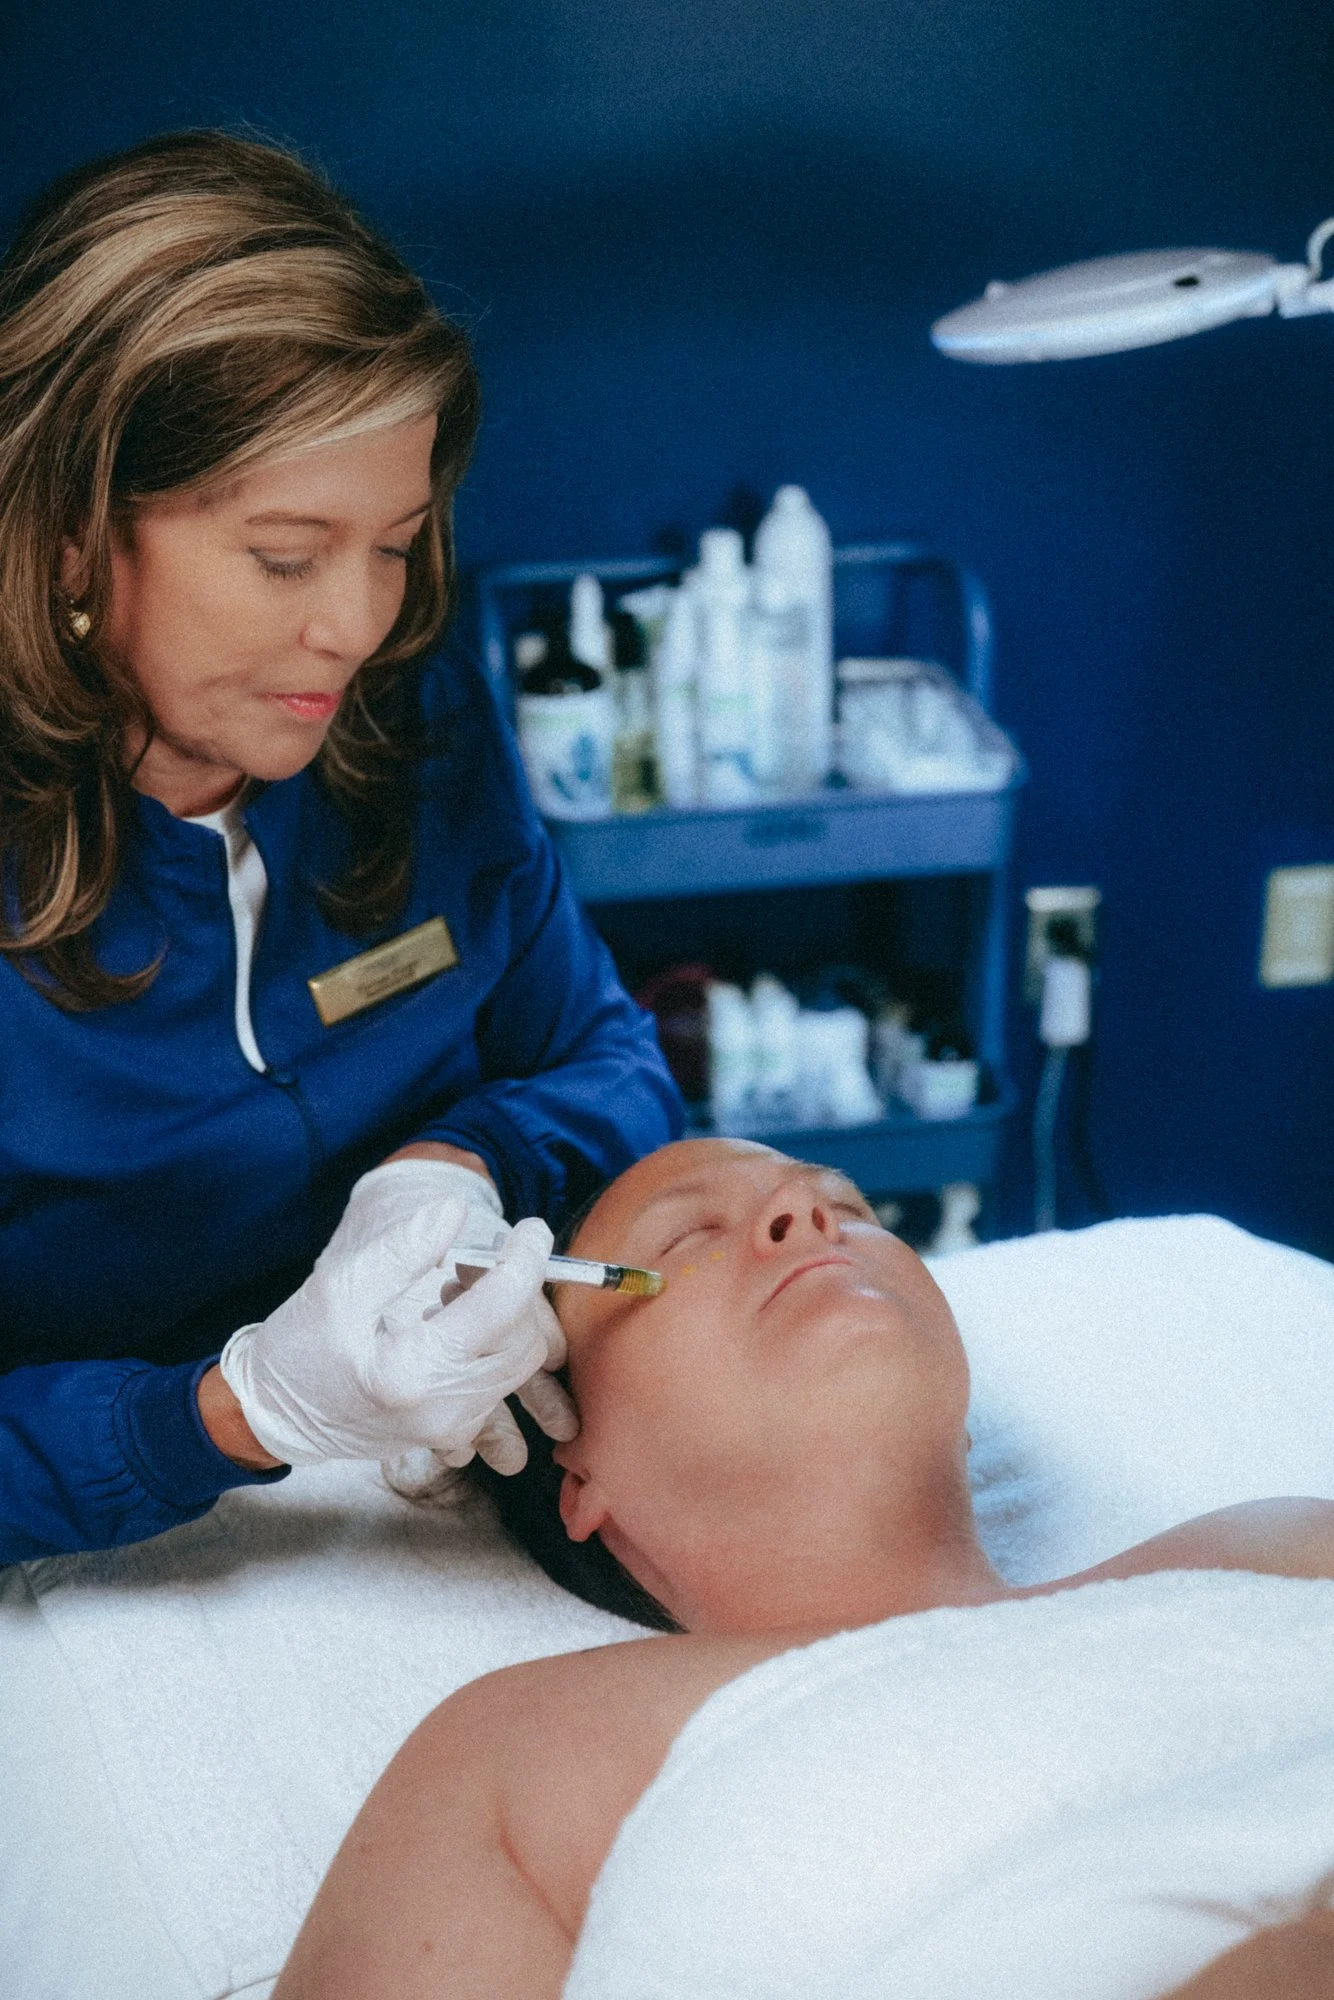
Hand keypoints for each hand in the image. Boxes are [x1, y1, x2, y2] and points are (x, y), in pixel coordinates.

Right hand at [218, 1159, 577, 1472]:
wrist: (275, 1416)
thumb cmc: (299, 1349)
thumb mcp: (340, 1288)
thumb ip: (402, 1249)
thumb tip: (457, 1210)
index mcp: (413, 1371)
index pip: (501, 1307)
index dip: (526, 1260)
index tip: (531, 1228)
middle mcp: (443, 1410)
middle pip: (524, 1341)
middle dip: (514, 1292)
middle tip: (470, 1262)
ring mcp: (451, 1429)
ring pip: (521, 1365)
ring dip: (505, 1319)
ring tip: (452, 1293)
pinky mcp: (452, 1433)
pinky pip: (502, 1384)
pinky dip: (495, 1346)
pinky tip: (451, 1326)